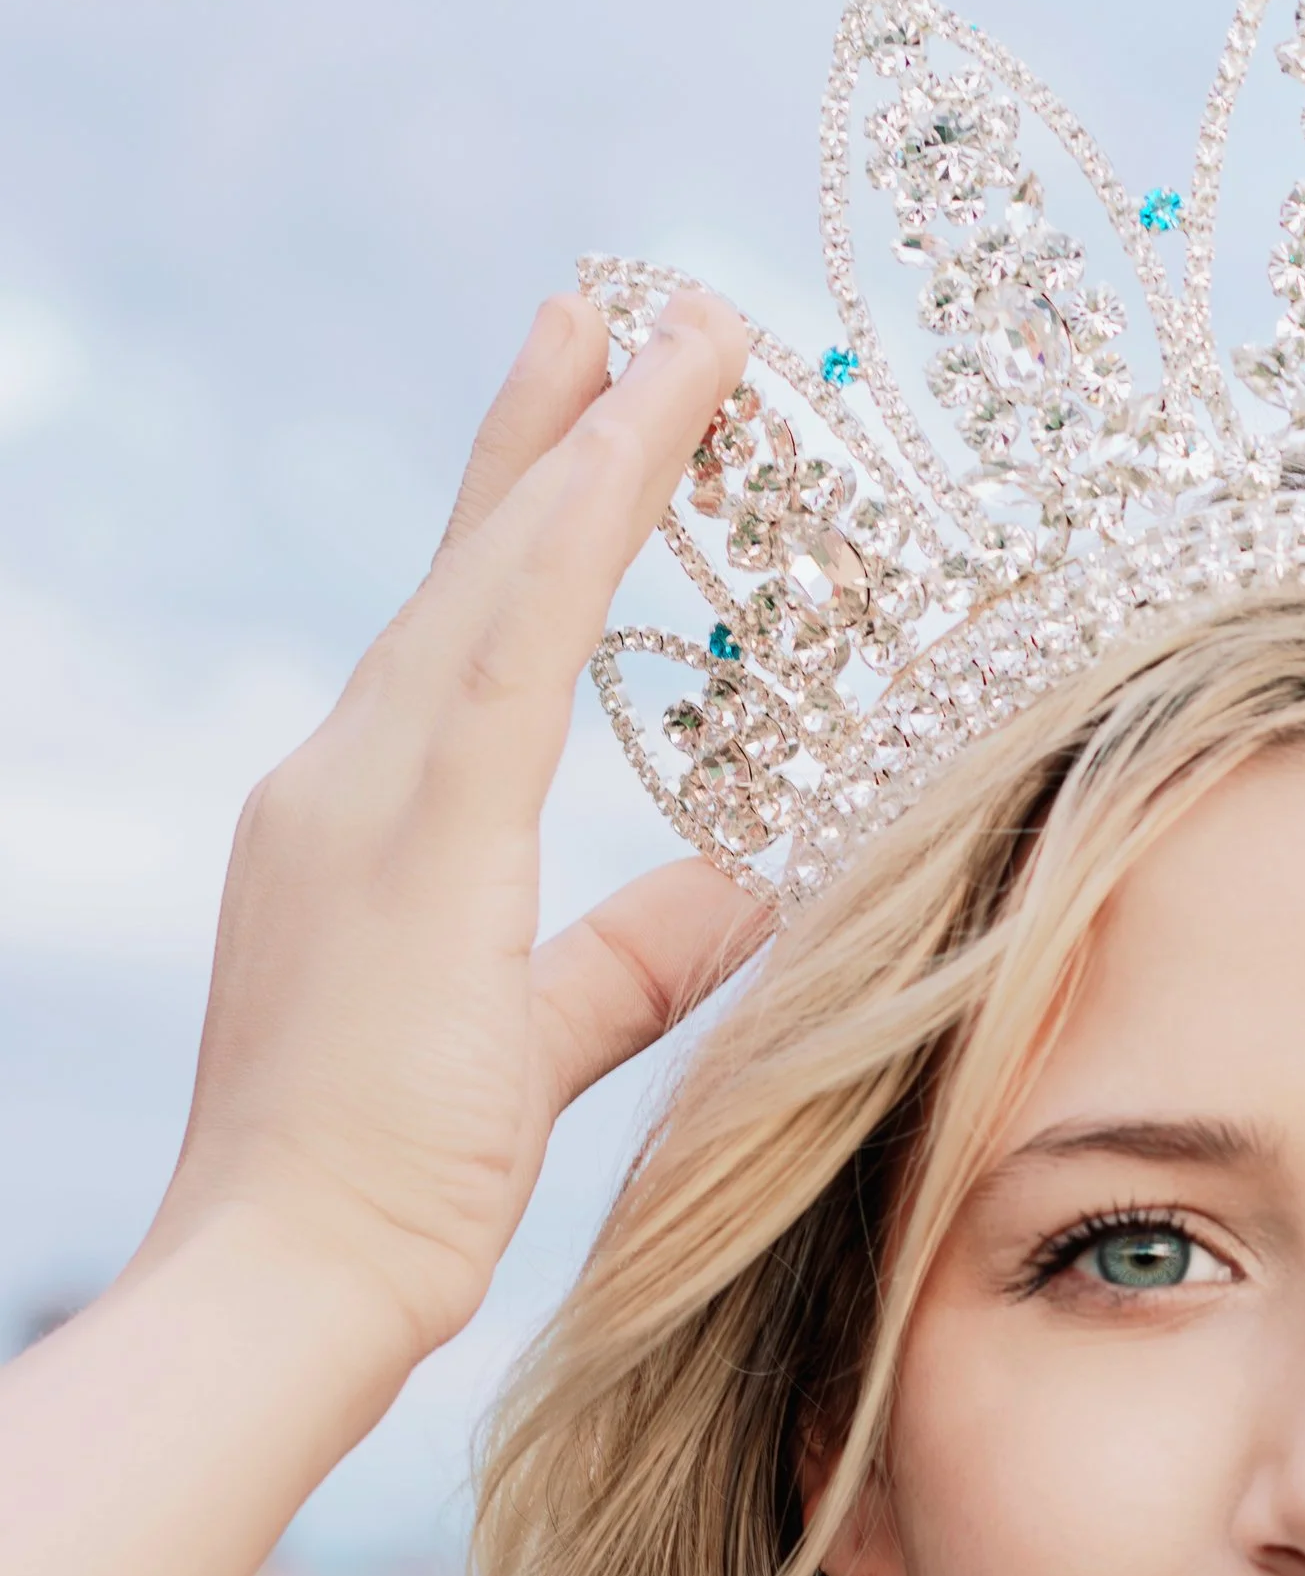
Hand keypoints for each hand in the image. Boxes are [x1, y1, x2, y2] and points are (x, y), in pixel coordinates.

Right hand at [145, 289, 766, 1375]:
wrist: (285, 1270)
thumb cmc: (389, 1180)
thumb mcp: (546, 1037)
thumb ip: (636, 956)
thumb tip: (747, 891)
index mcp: (368, 825)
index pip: (469, 640)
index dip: (534, 522)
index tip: (597, 415)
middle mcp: (342, 780)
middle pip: (468, 573)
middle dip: (549, 433)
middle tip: (616, 305)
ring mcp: (358, 798)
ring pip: (491, 582)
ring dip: (584, 446)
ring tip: (660, 330)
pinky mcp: (404, 839)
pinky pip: (505, 651)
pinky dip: (567, 541)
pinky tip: (629, 447)